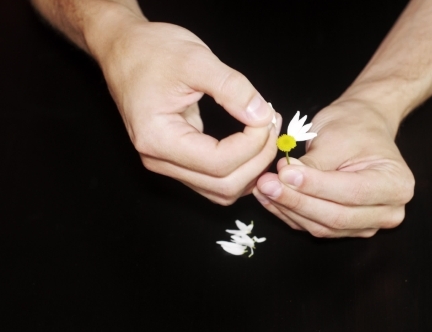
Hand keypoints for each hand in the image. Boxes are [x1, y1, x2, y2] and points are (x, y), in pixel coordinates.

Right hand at [93, 18, 278, 204]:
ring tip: (265, 131)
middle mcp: (159, 159)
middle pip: (224, 186)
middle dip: (258, 159)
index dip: (253, 144)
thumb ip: (233, 89)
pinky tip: (253, 141)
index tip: (267, 115)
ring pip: (222, 190)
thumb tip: (262, 116)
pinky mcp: (177, 158)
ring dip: (251, 168)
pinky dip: (240, 167)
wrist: (124, 47)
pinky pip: (215, 179)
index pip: (219, 163)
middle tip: (272, 124)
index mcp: (158, 138)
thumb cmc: (151, 50)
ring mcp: (167, 163)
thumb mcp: (196, 59)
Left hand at [253, 99, 413, 236]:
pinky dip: (290, 213)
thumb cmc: (355, 126)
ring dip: (289, 209)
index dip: (315, 186)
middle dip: (297, 200)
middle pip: (336, 216)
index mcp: (396, 185)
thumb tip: (285, 178)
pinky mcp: (346, 228)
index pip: (350, 193)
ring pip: (322, 227)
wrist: (362, 126)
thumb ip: (314, 164)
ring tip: (263, 188)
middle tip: (266, 183)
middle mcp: (388, 211)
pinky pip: (315, 227)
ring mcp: (367, 224)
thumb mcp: (336, 138)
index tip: (284, 173)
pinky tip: (269, 198)